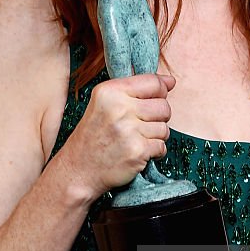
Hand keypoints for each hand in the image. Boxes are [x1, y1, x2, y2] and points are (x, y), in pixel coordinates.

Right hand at [57, 73, 174, 201]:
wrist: (79, 169)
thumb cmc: (93, 136)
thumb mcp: (104, 103)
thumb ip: (135, 90)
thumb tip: (170, 81)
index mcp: (110, 92)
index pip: (153, 82)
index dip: (161, 91)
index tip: (158, 98)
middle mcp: (119, 108)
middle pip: (163, 106)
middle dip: (158, 117)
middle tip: (140, 126)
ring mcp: (128, 131)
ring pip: (164, 128)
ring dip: (155, 136)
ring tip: (136, 140)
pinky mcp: (137, 151)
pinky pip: (161, 146)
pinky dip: (154, 152)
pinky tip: (138, 152)